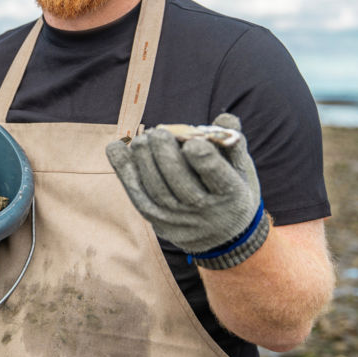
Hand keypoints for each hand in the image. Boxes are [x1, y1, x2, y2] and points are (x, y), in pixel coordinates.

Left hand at [105, 113, 268, 268]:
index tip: (193, 144)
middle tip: (158, 132)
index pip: (218, 178)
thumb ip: (233, 143)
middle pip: (182, 185)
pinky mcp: (158, 221)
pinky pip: (138, 196)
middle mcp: (206, 211)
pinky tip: (116, 148)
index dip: (205, 161)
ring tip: (142, 139)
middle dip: (166, 156)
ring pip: (157, 191)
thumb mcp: (241, 170)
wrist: (223, 237)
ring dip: (144, 161)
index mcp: (233, 195)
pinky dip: (124, 171)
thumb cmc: (232, 190)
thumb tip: (224, 119)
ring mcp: (179, 219)